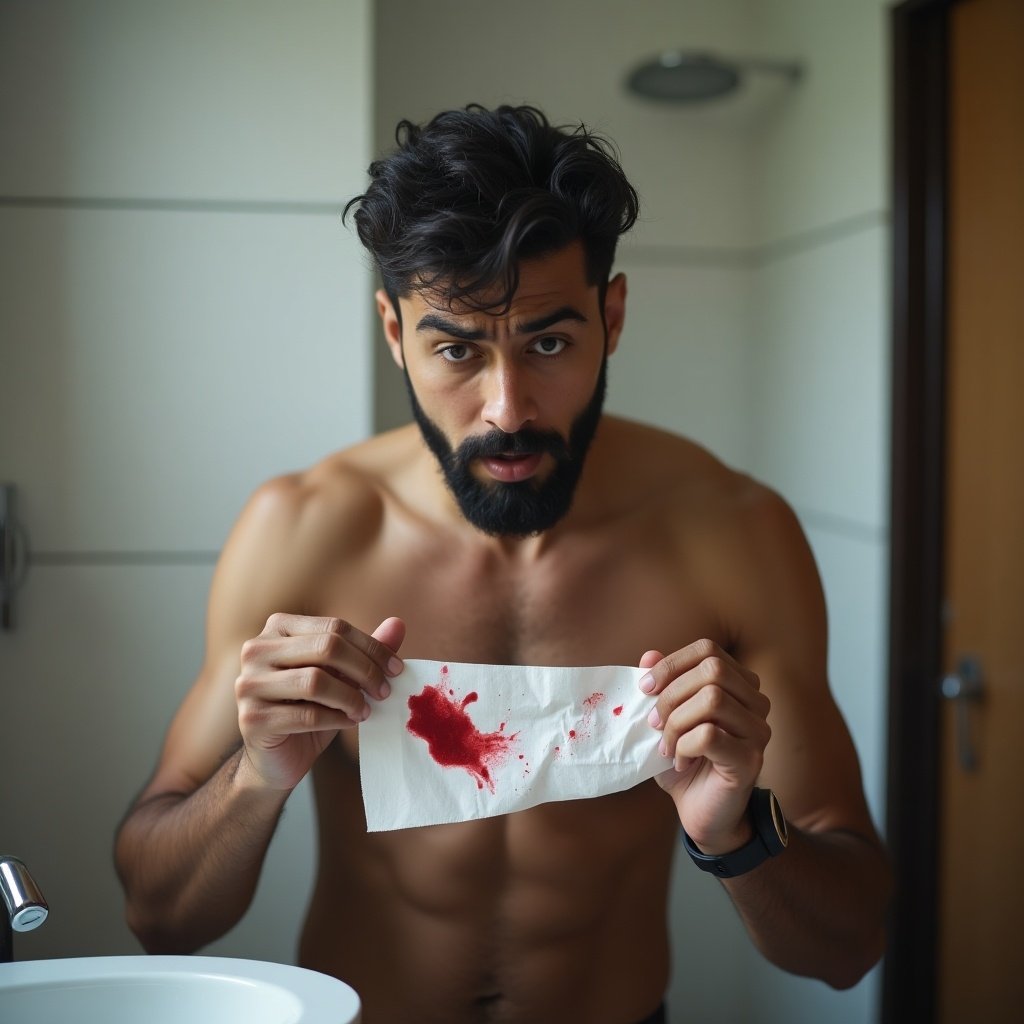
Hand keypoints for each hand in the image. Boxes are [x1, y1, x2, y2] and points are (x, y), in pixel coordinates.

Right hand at [235, 613, 404, 790]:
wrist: (278, 756)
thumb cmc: (312, 707)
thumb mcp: (341, 676)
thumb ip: (366, 650)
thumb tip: (398, 624)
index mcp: (278, 628)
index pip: (334, 627)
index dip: (371, 647)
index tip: (397, 669)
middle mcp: (256, 650)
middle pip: (326, 647)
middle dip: (365, 670)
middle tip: (384, 691)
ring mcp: (248, 684)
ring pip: (315, 681)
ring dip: (351, 697)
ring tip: (365, 710)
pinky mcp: (252, 719)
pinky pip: (306, 715)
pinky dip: (336, 719)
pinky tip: (348, 722)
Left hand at [639, 639, 770, 853]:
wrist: (701, 813)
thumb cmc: (684, 761)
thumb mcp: (666, 719)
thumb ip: (660, 687)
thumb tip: (647, 655)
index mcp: (739, 685)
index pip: (707, 650)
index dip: (672, 663)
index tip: (645, 688)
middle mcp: (756, 703)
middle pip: (712, 670)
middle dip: (671, 694)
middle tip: (654, 723)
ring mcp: (758, 731)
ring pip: (712, 699)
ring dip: (676, 722)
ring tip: (667, 745)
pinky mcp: (750, 760)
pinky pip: (710, 735)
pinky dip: (683, 746)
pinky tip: (679, 762)